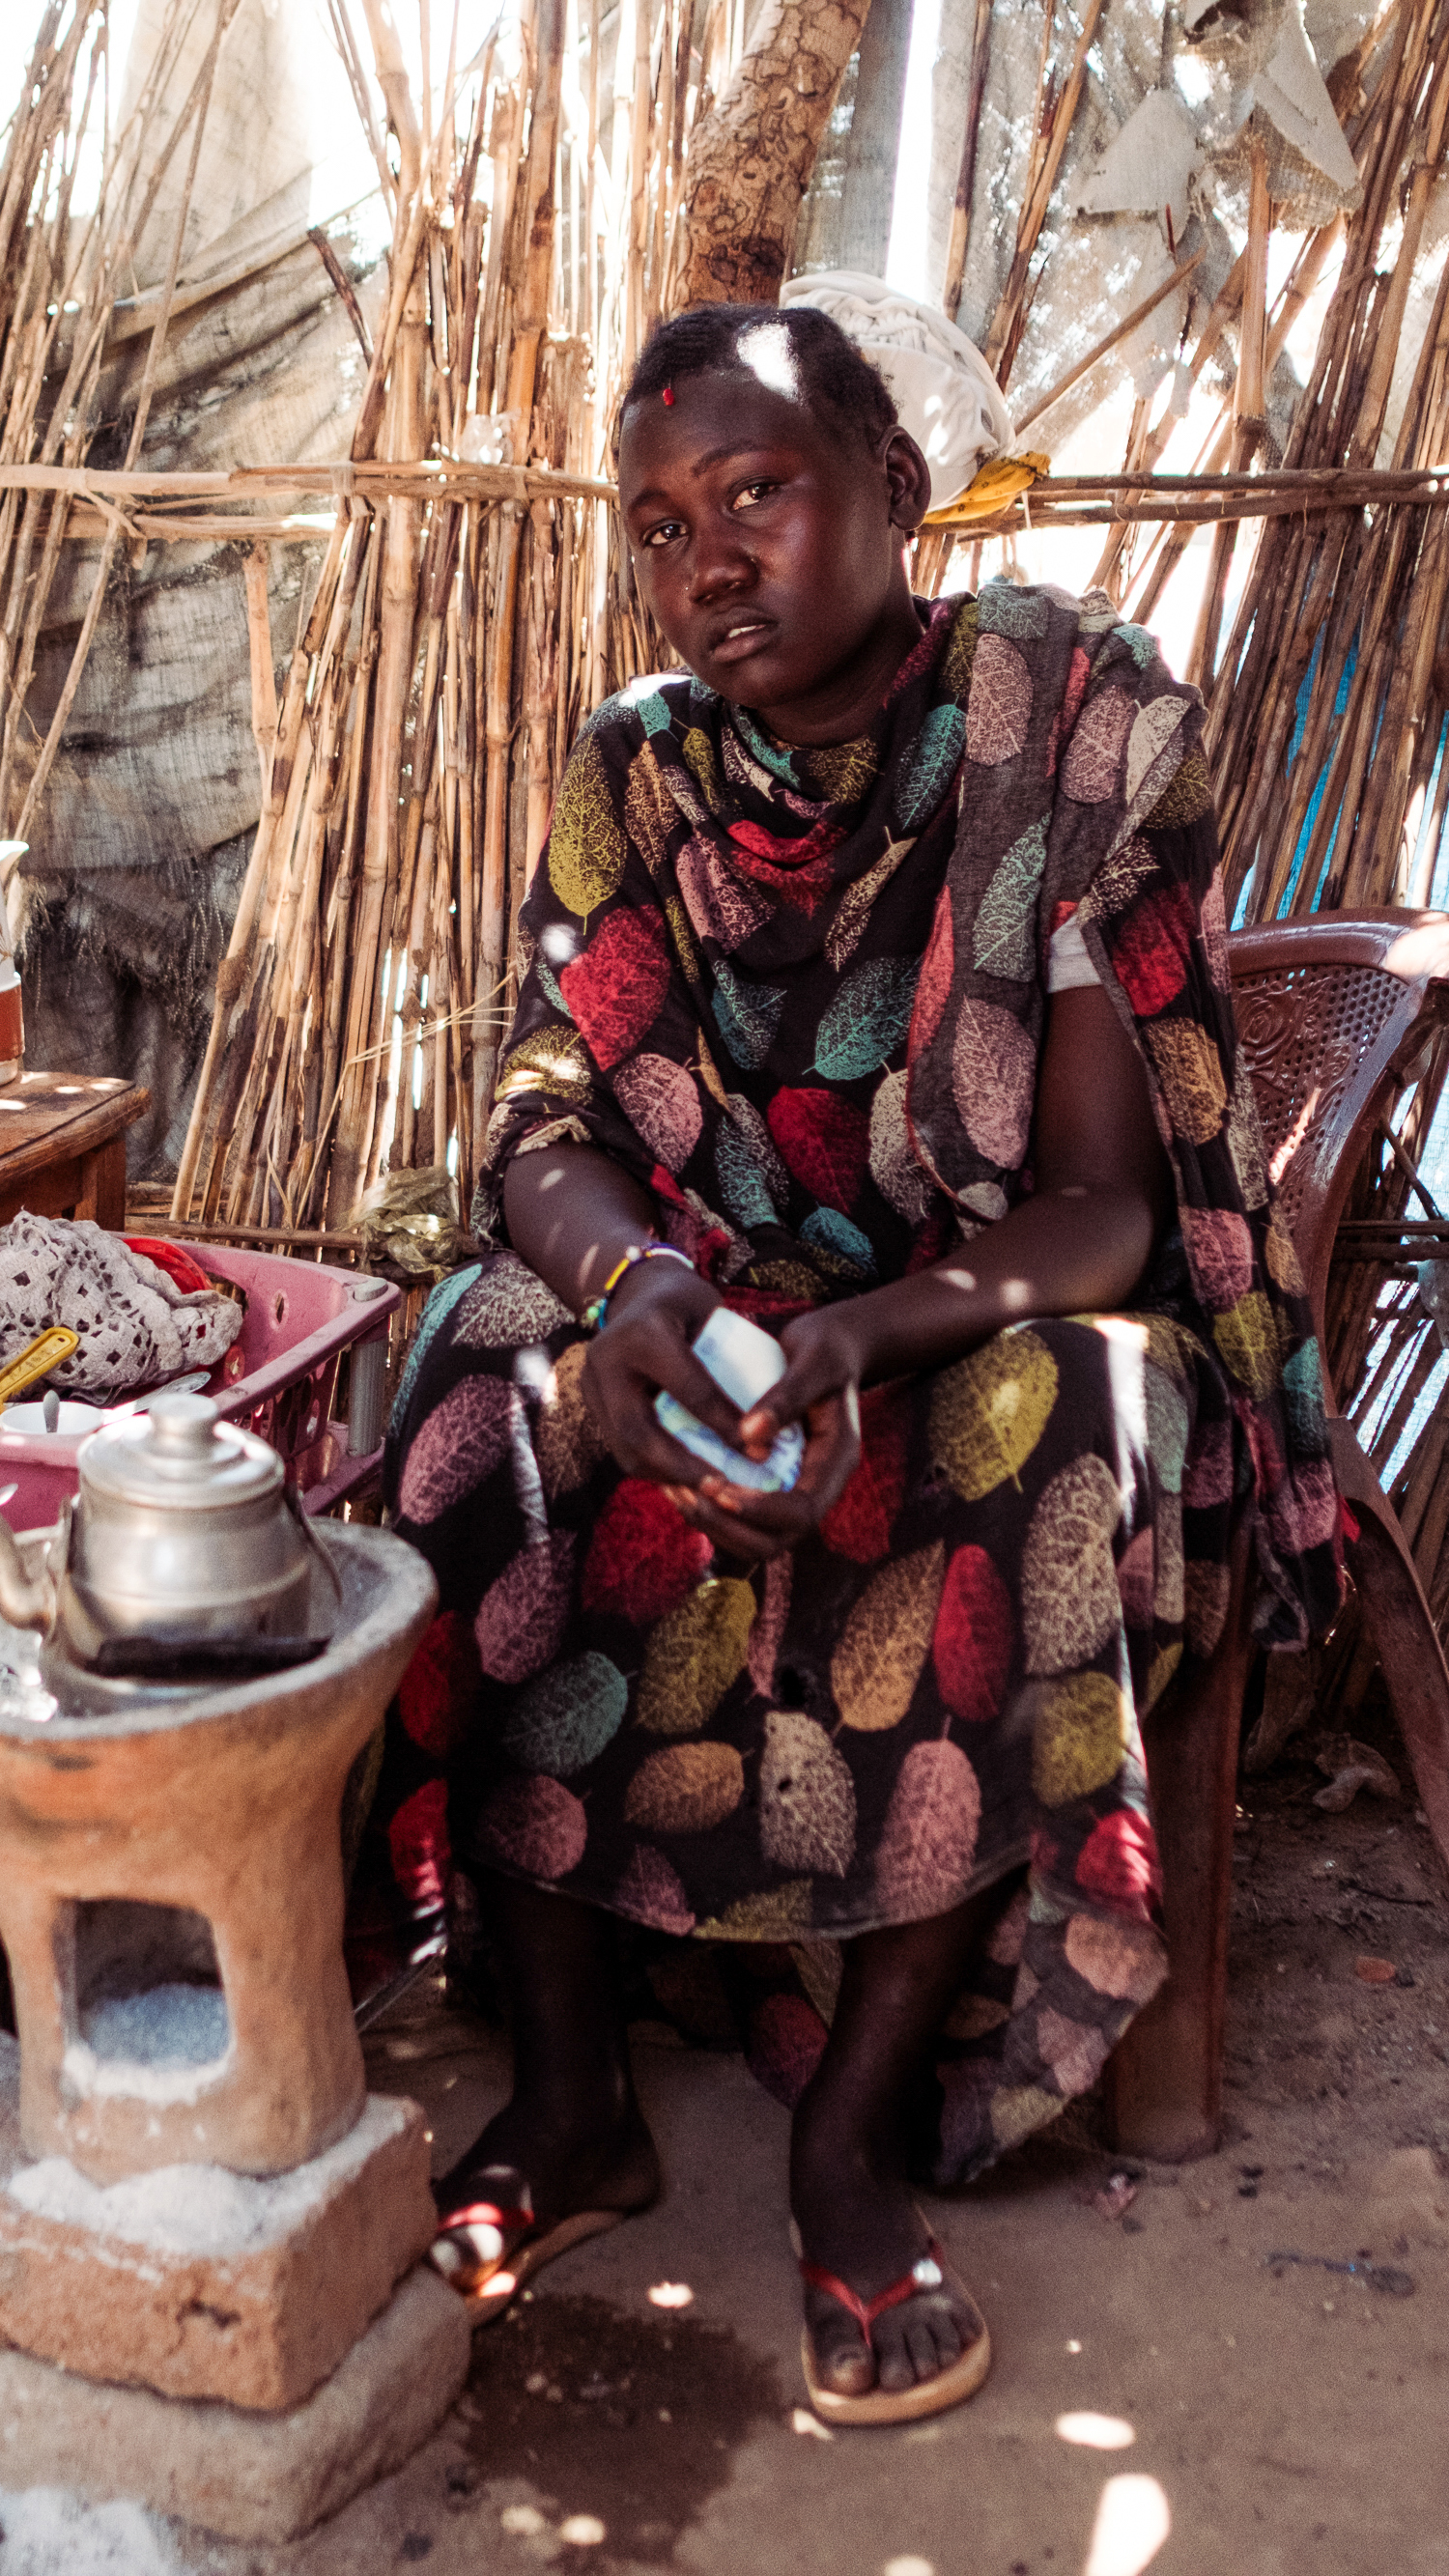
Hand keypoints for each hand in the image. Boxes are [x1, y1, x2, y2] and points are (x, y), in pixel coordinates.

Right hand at [581, 1259, 737, 1488]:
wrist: (637, 1291)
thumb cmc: (687, 1303)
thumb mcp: (711, 1315)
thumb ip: (727, 1360)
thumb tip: (761, 1424)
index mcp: (646, 1331)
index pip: (688, 1390)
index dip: (724, 1425)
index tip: (756, 1450)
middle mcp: (609, 1359)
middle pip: (639, 1431)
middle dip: (682, 1467)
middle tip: (722, 1488)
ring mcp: (592, 1382)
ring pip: (624, 1448)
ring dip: (666, 1476)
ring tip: (704, 1491)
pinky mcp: (590, 1401)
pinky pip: (620, 1446)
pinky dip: (654, 1468)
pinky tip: (684, 1480)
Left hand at [664, 1304, 865, 1562]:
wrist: (829, 1347)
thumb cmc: (826, 1348)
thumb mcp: (815, 1361)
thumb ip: (787, 1395)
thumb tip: (748, 1434)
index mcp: (835, 1462)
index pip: (804, 1512)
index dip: (762, 1509)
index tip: (721, 1488)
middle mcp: (816, 1485)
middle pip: (776, 1539)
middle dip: (730, 1525)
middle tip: (690, 1492)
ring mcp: (792, 1488)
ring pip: (754, 1538)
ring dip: (713, 1525)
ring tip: (676, 1490)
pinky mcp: (769, 1482)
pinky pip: (739, 1516)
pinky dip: (709, 1510)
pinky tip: (677, 1482)